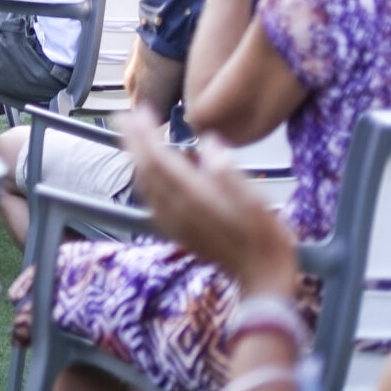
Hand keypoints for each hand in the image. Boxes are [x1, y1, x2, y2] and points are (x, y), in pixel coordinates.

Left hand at [121, 109, 300, 297]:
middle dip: (133, 140)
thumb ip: (228, 172)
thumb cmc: (265, 238)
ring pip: (145, 183)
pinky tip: (149, 172)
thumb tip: (209, 144)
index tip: (137, 112)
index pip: (157, 159)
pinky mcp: (178, 231)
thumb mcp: (256, 202)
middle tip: (126, 116)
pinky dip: (145, 178)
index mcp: (193, 196)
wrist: (262, 279)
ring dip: (136, 157)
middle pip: (144, 168)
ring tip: (134, 137)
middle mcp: (175, 208)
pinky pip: (151, 198)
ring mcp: (174, 222)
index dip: (144, 134)